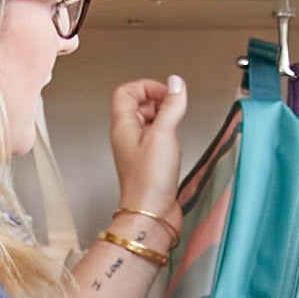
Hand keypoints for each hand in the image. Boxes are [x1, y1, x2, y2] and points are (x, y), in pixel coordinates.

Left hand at [108, 75, 187, 228]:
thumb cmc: (149, 181)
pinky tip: (176, 141)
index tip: (166, 92)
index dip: (146, 86)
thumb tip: (175, 84)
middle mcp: (127, 136)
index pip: (126, 91)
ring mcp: (137, 149)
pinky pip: (156, 137)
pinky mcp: (148, 161)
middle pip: (137, 104)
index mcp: (123, 126)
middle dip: (157, 100)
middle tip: (173, 106)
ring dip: (163, 116)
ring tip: (175, 122)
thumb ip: (171, 106)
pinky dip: (167, 132)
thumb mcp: (163, 134)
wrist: (151, 213)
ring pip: (147, 120)